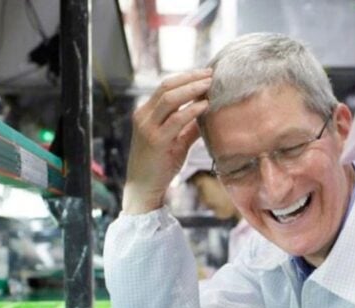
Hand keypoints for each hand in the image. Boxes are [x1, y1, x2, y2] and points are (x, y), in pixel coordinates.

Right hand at [123, 69, 211, 213]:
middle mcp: (144, 116)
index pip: (166, 86)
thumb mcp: (176, 141)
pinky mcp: (156, 141)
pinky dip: (192, 110)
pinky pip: (176, 120)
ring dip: (192, 89)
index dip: (186, 77)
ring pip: (170, 99)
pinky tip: (205, 106)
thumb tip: (208, 114)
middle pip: (167, 87)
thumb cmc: (160, 165)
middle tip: (211, 73)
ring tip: (210, 84)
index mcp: (146, 113)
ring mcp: (148, 128)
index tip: (205, 73)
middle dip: (191, 78)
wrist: (144, 187)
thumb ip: (189, 127)